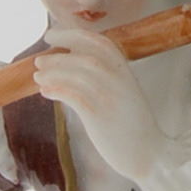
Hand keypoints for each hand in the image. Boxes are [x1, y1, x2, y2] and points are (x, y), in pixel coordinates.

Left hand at [35, 31, 190, 190]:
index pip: (100, 43)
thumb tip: (71, 71)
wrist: (153, 156)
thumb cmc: (135, 128)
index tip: (53, 34)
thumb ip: (105, 81)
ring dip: (54, 72)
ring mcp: (111, 99)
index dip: (73, 35)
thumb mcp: (125, 95)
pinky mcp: (101, 118)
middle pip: (86, 56)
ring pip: (78, 75)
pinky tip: (45, 92)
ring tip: (38, 76)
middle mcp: (119, 81)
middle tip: (39, 58)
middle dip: (59, 53)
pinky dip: (57, 90)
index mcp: (126, 73)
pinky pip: (75, 97)